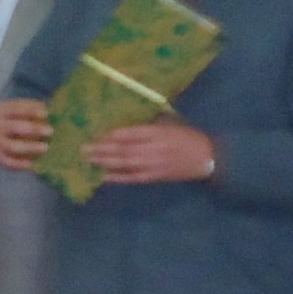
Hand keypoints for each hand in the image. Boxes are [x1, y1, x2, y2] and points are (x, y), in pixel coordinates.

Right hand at [0, 99, 52, 171]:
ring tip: (46, 147)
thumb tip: (52, 113)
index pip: (17, 109)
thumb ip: (29, 108)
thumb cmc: (4, 117)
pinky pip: (7, 162)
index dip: (32, 111)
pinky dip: (19, 165)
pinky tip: (32, 164)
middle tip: (50, 131)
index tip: (46, 114)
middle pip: (16, 128)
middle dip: (34, 129)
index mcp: (0, 111)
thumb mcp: (11, 107)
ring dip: (30, 147)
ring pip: (12, 146)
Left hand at [82, 121, 216, 184]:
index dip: (113, 135)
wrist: (208, 157)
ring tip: (88, 160)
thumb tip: (126, 115)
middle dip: (103, 149)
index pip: (131, 134)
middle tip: (84, 148)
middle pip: (124, 150)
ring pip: (126, 165)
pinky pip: (132, 178)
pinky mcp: (155, 177)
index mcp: (159, 133)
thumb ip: (151, 121)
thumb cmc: (187, 136)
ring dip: (105, 163)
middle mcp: (154, 149)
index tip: (97, 133)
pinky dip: (117, 178)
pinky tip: (102, 177)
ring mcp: (154, 165)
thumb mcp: (171, 122)